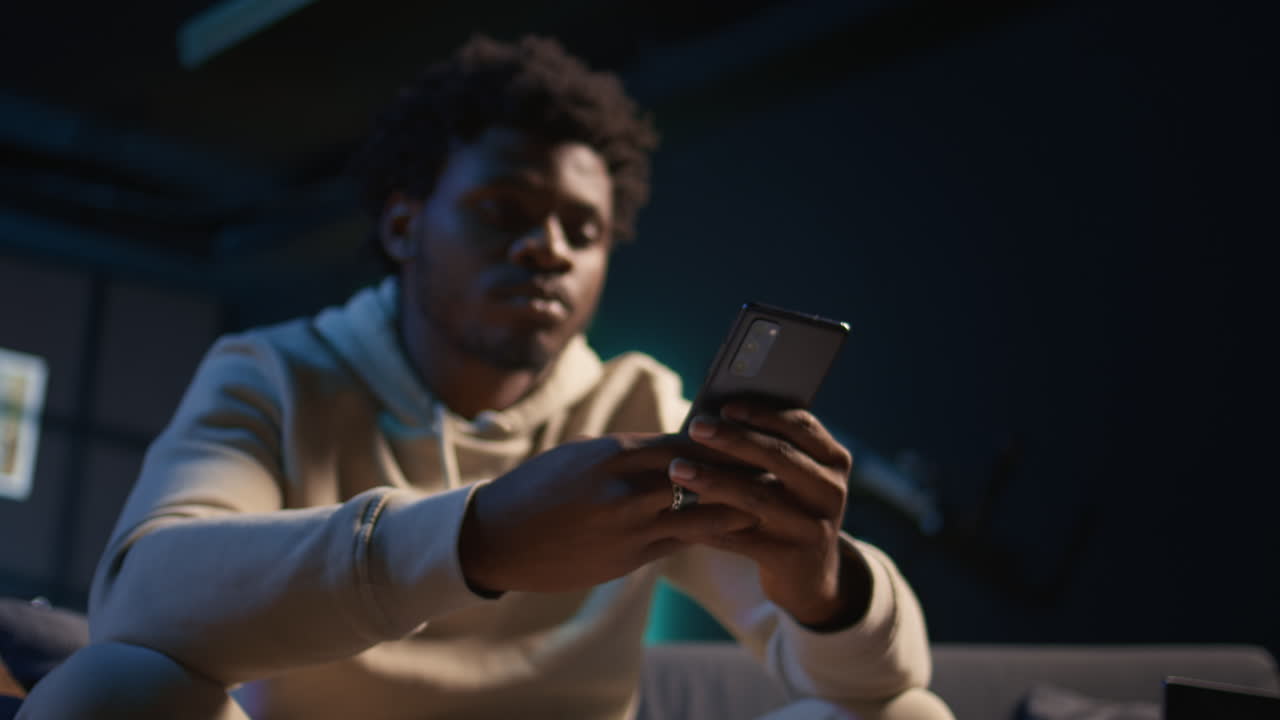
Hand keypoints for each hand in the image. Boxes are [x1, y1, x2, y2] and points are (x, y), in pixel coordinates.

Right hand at [458, 433, 757, 593]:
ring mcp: (629, 525)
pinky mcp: (627, 557)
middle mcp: (627, 485)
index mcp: (616, 451)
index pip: (686, 441)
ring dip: (736, 508)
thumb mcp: (584, 456)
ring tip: (768, 503)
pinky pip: (679, 543)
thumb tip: (674, 449)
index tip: (756, 436)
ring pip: (701, 514)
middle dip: (741, 472)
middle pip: (702, 475)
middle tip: (779, 468)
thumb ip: (631, 454)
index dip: (725, 440)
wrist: (497, 538)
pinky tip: (734, 534)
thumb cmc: (539, 489)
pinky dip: (708, 535)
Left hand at [669, 403, 869, 627]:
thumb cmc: (788, 509)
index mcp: (834, 461)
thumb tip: (714, 415)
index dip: (762, 413)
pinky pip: (742, 537)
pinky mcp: (792, 558)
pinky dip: (708, 523)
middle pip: (779, 456)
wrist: (810, 576)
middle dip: (734, 439)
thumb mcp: (794, 479)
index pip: (801, 425)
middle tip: (696, 427)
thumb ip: (769, 448)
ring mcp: (814, 527)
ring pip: (758, 496)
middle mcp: (831, 492)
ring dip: (713, 479)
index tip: (725, 405)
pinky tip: (680, 513)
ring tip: (677, 469)